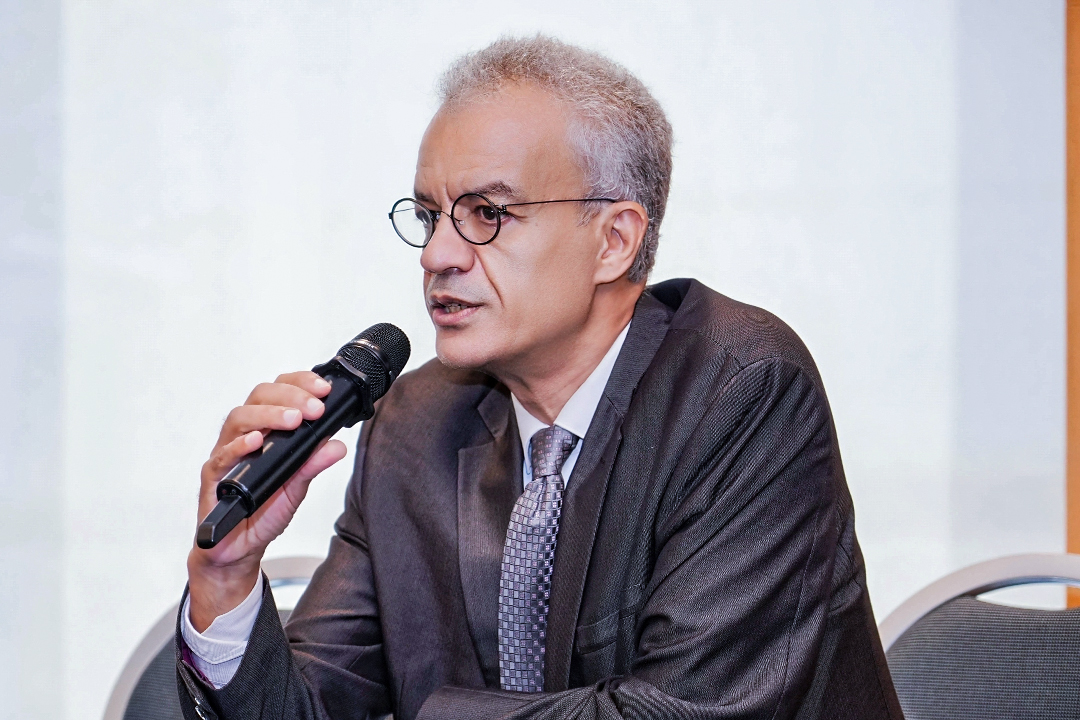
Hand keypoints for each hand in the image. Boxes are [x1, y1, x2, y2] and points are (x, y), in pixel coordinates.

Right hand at [186, 371, 347, 631]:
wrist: (238, 546)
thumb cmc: (263, 511)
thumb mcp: (297, 486)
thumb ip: (313, 464)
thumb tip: (337, 445)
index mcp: (266, 430)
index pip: (280, 393)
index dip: (300, 384)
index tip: (324, 390)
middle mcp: (244, 435)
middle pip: (259, 397)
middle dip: (290, 396)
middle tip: (315, 407)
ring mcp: (227, 453)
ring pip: (239, 418)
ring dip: (268, 415)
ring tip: (293, 419)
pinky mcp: (213, 476)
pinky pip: (221, 455)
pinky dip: (239, 445)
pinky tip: (256, 442)